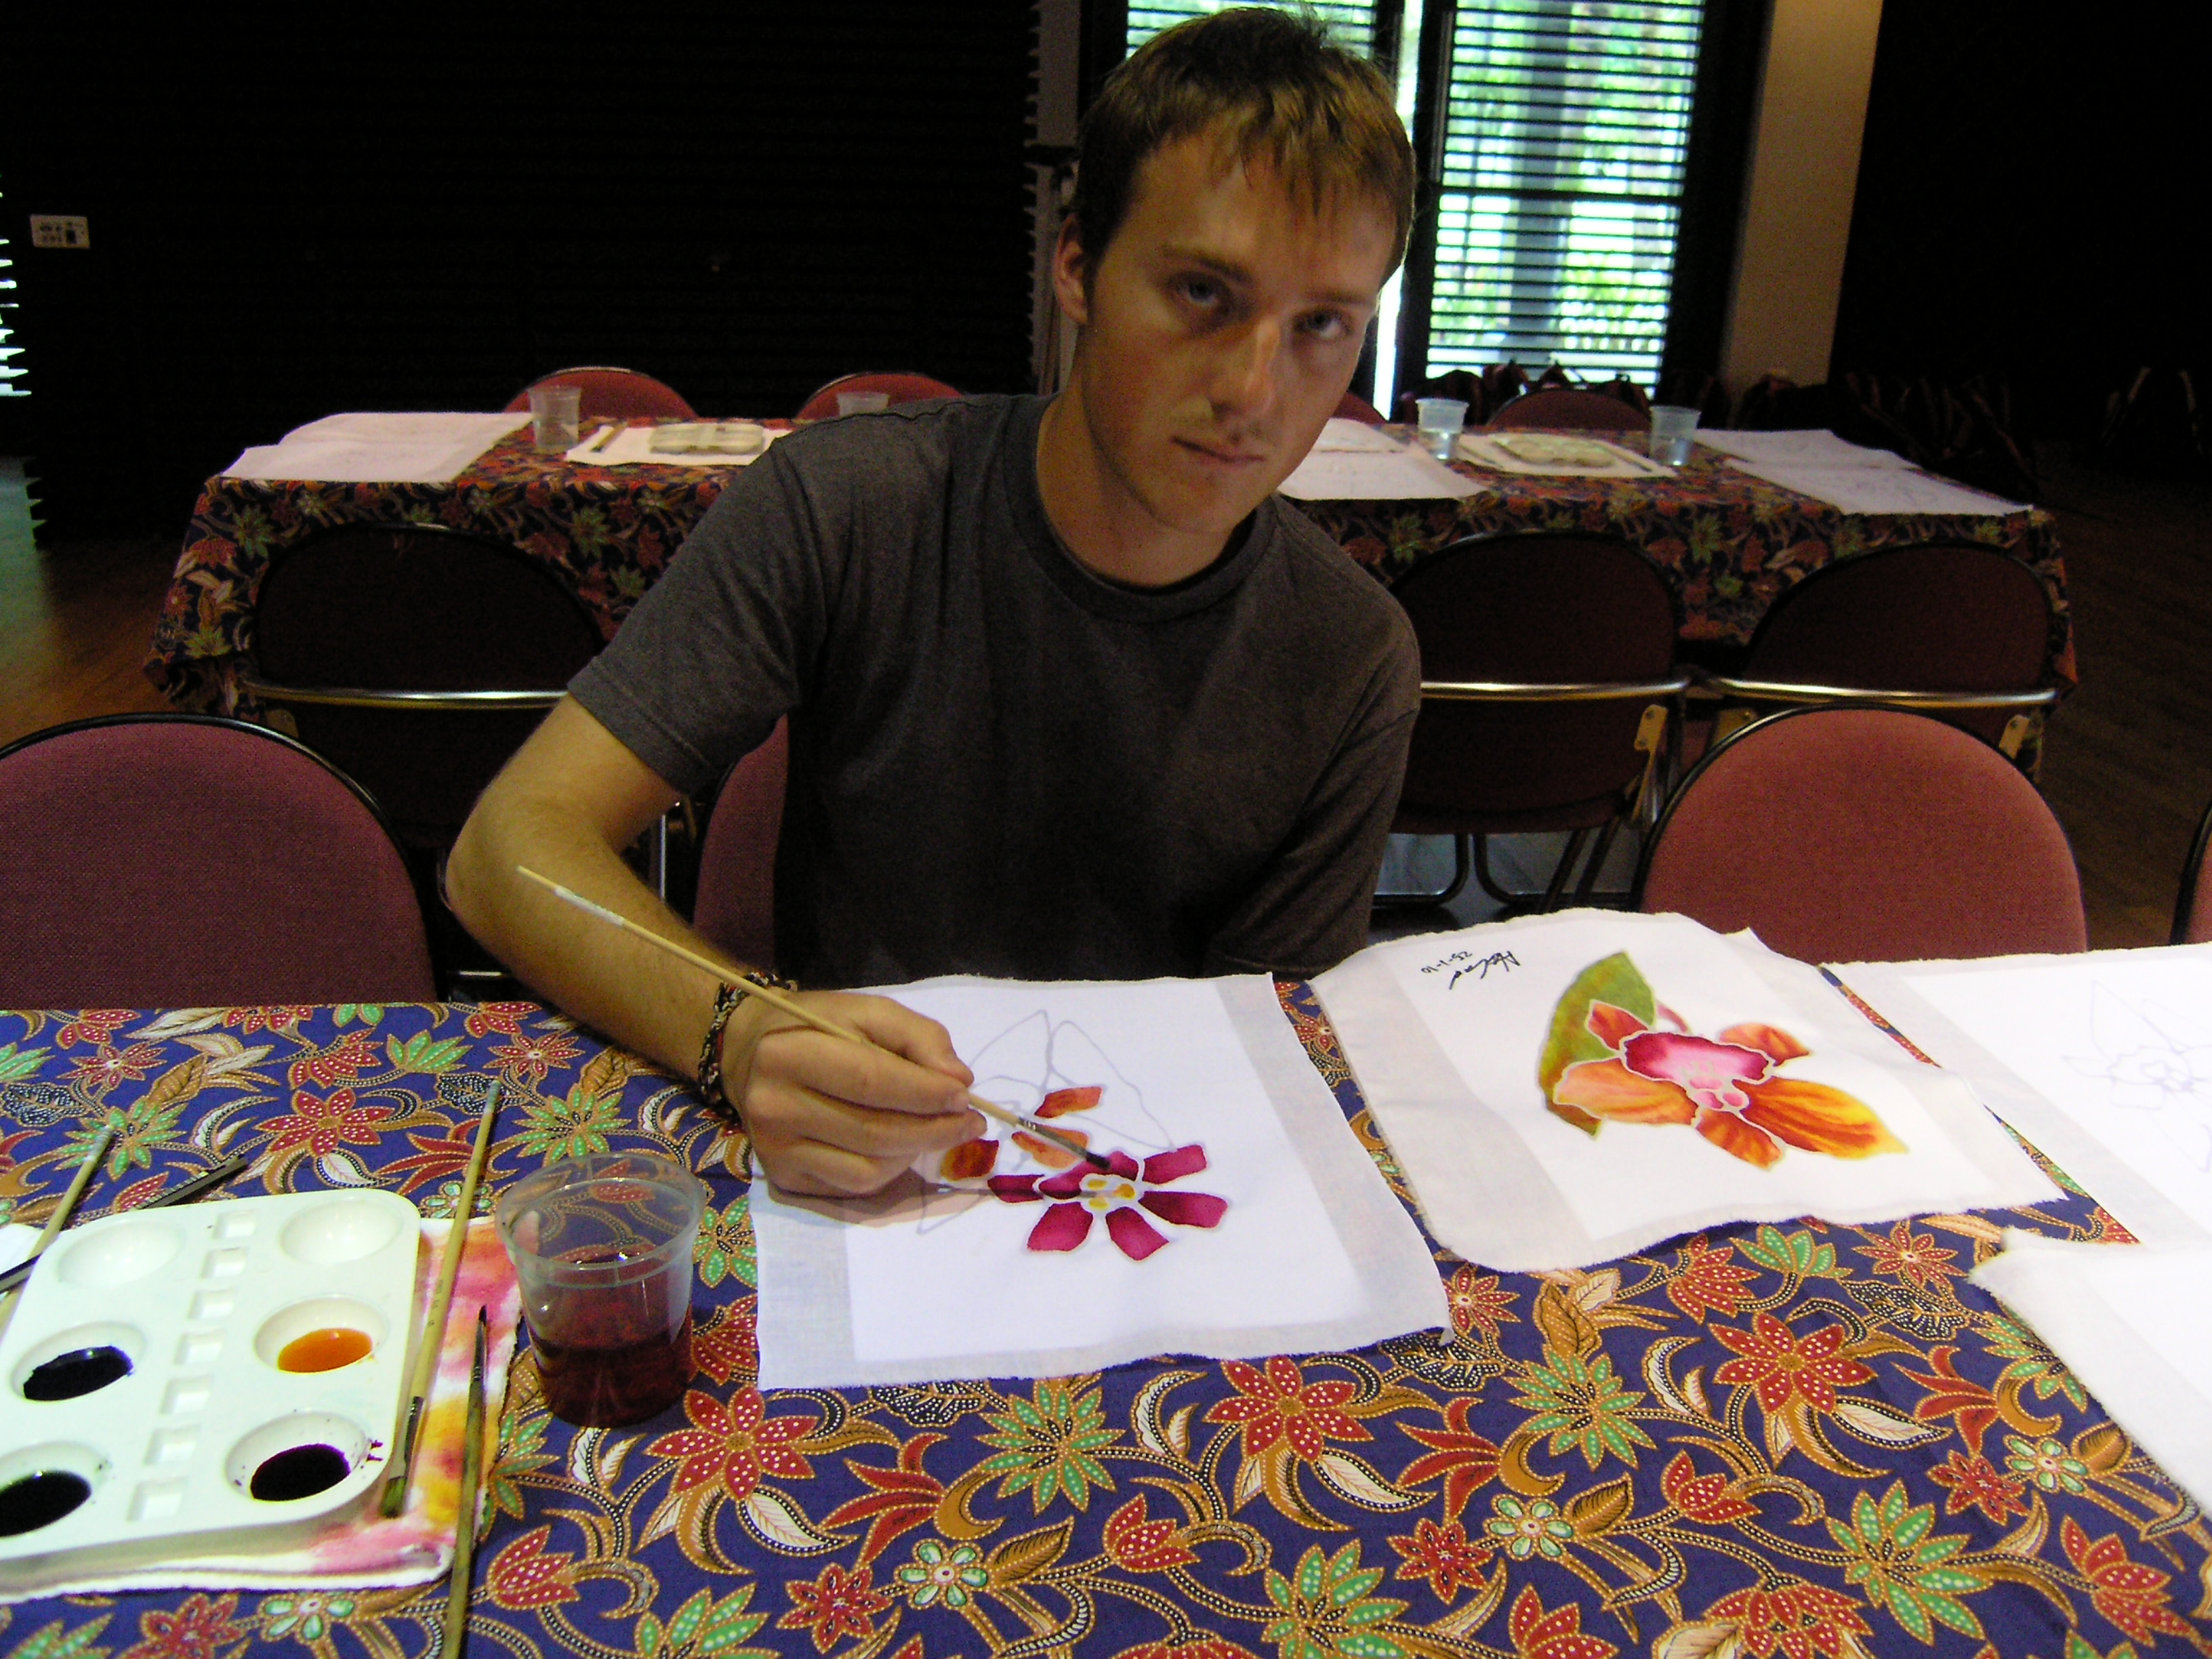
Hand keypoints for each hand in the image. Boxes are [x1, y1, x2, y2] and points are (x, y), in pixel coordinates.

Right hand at [724, 991, 980, 1195]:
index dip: (925, 1092)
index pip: (870, 1081)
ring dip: (916, 1151)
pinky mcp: (785, 1180)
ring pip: (869, 1169)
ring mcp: (776, 1151)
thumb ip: (918, 1036)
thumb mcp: (867, 1012)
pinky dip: (891, 1170)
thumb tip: (958, 1080)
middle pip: (873, 1132)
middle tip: (971, 1122)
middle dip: (934, 1130)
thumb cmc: (817, 1028)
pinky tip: (902, 1146)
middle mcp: (773, 1108)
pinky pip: (855, 1187)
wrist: (751, 1056)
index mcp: (788, 1054)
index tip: (965, 1095)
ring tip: (937, 1129)